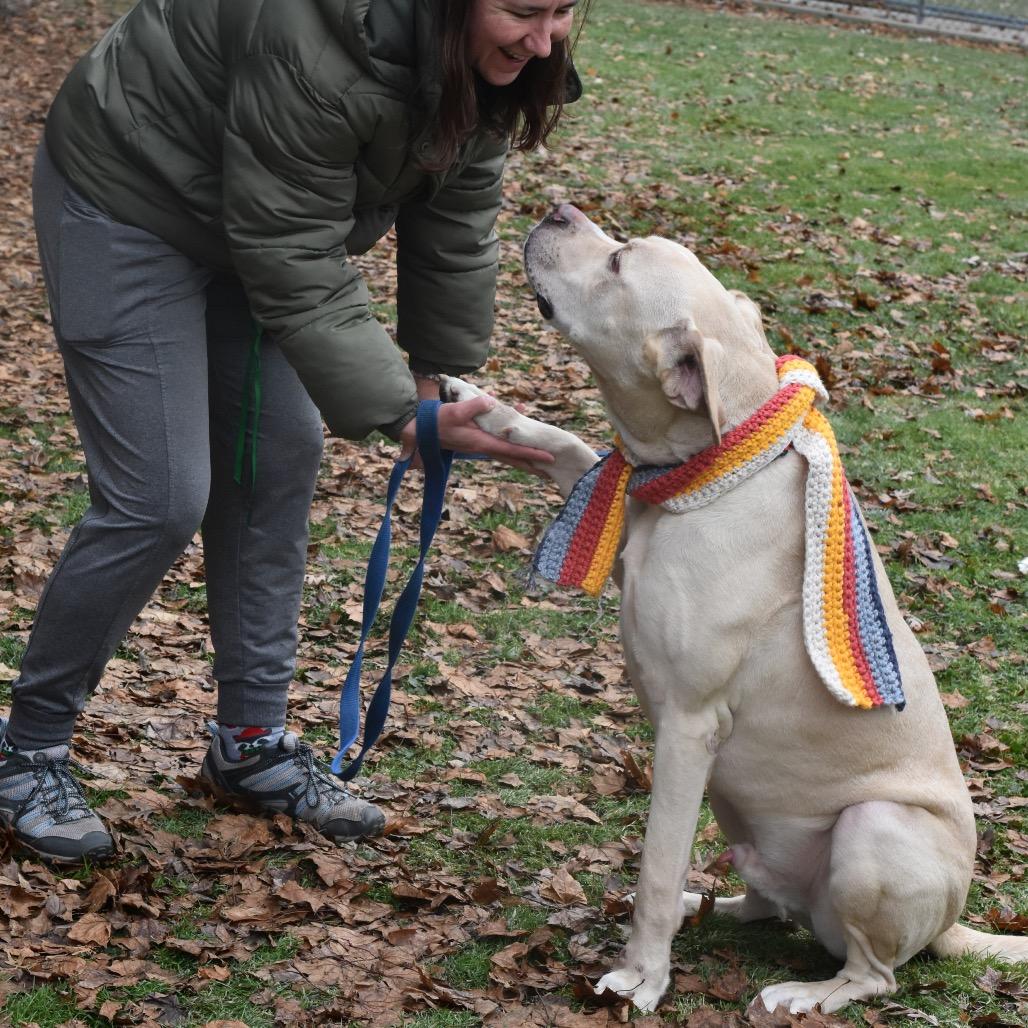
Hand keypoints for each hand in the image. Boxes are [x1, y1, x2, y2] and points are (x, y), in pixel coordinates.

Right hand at [397, 394, 554, 469]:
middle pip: (513, 456)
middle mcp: (483, 446)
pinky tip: (515, 415)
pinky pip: (498, 438)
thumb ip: (474, 406)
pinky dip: (509, 432)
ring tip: (539, 448)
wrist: (418, 430)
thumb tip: (493, 401)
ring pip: (506, 448)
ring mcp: (479, 443)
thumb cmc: (435, 421)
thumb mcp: (455, 411)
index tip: (548, 458)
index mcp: (481, 443)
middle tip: (550, 466)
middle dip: (531, 461)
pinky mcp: (476, 438)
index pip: (511, 451)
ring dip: (522, 448)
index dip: (530, 453)